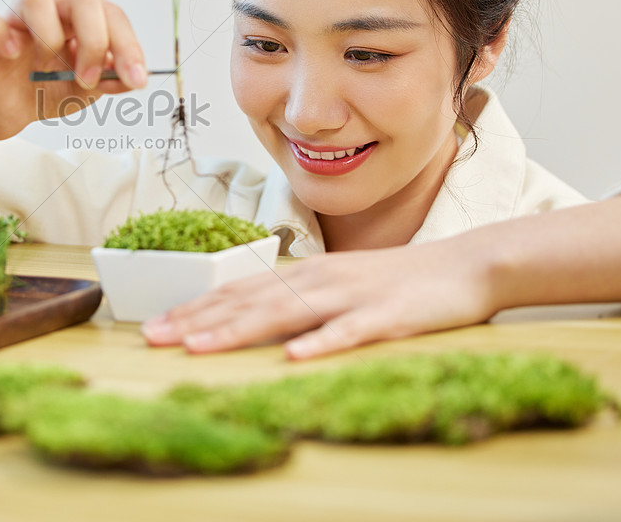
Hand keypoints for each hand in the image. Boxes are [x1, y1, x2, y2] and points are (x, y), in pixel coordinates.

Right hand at [0, 0, 146, 139]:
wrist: (10, 112)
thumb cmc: (47, 90)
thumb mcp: (87, 92)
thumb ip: (111, 80)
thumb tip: (133, 77)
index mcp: (82, 16)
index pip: (112, 14)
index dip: (128, 46)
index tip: (135, 80)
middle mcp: (52, 6)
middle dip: (94, 40)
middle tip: (87, 78)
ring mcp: (16, 15)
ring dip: (49, 38)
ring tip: (45, 67)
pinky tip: (10, 55)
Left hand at [140, 240, 498, 358]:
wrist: (467, 265)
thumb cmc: (399, 280)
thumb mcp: (340, 284)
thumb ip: (299, 299)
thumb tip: (252, 316)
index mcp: (306, 274)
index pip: (240, 291)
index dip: (195, 308)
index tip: (155, 326)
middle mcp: (320, 280)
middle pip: (249, 301)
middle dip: (198, 320)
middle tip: (153, 337)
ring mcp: (351, 296)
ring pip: (285, 313)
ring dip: (239, 330)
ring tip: (199, 347)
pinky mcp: (386, 316)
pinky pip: (349, 332)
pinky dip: (320, 343)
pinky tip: (293, 356)